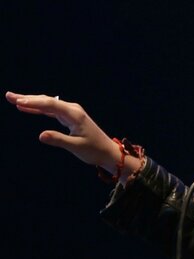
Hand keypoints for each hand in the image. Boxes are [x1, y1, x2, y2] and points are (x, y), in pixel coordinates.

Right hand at [6, 91, 140, 179]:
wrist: (107, 152)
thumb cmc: (94, 150)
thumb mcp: (76, 147)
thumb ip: (59, 140)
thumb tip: (40, 135)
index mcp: (74, 115)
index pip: (50, 105)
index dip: (33, 103)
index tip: (18, 102)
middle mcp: (73, 110)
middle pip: (47, 101)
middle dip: (28, 98)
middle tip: (8, 96)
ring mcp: (71, 113)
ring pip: (48, 104)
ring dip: (31, 102)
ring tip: (13, 99)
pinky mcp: (70, 117)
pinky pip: (51, 110)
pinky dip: (39, 109)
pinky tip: (27, 108)